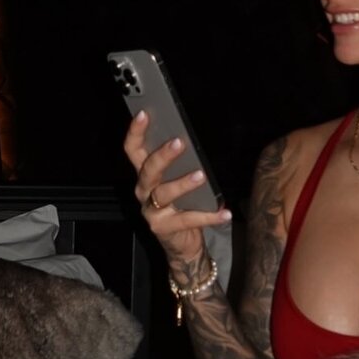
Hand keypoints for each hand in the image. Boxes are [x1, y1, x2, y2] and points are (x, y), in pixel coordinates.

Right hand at [123, 110, 230, 265]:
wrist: (181, 244)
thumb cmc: (181, 205)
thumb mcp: (176, 181)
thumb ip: (179, 164)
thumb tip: (190, 140)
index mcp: (145, 175)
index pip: (133, 150)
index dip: (135, 132)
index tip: (143, 113)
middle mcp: (143, 191)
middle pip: (148, 170)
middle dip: (162, 155)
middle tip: (179, 142)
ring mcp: (151, 211)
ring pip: (164, 193)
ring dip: (183, 183)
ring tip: (201, 175)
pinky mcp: (163, 228)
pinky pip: (188, 219)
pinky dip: (210, 216)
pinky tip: (225, 212)